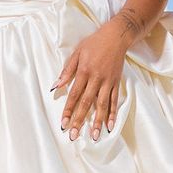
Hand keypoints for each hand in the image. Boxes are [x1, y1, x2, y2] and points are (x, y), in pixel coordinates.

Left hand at [53, 21, 130, 140]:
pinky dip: (112, 113)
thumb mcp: (77, 53)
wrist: (116, 36)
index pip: (74, 95)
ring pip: (102, 105)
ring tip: (94, 136)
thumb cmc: (94, 43)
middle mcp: (96, 79)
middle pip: (86, 103)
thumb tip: (56, 86)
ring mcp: (108, 82)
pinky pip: (114, 100)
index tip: (64, 123)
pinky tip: (110, 126)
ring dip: (98, 121)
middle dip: (80, 120)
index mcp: (84, 71)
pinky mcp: (116, 83)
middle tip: (74, 135)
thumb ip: (67, 71)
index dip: (68, 110)